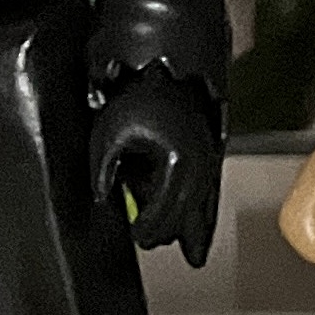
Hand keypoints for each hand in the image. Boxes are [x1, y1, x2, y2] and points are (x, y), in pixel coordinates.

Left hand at [89, 70, 221, 263]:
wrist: (166, 65)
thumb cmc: (141, 95)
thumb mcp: (107, 137)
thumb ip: (105, 173)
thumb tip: (104, 198)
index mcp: (180, 165)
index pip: (165, 212)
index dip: (149, 229)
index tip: (137, 239)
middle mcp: (201, 164)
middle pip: (189, 212)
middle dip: (170, 231)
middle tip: (150, 243)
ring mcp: (209, 155)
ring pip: (205, 202)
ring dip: (196, 225)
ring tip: (195, 249)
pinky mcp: (209, 148)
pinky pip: (210, 186)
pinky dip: (206, 206)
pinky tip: (204, 215)